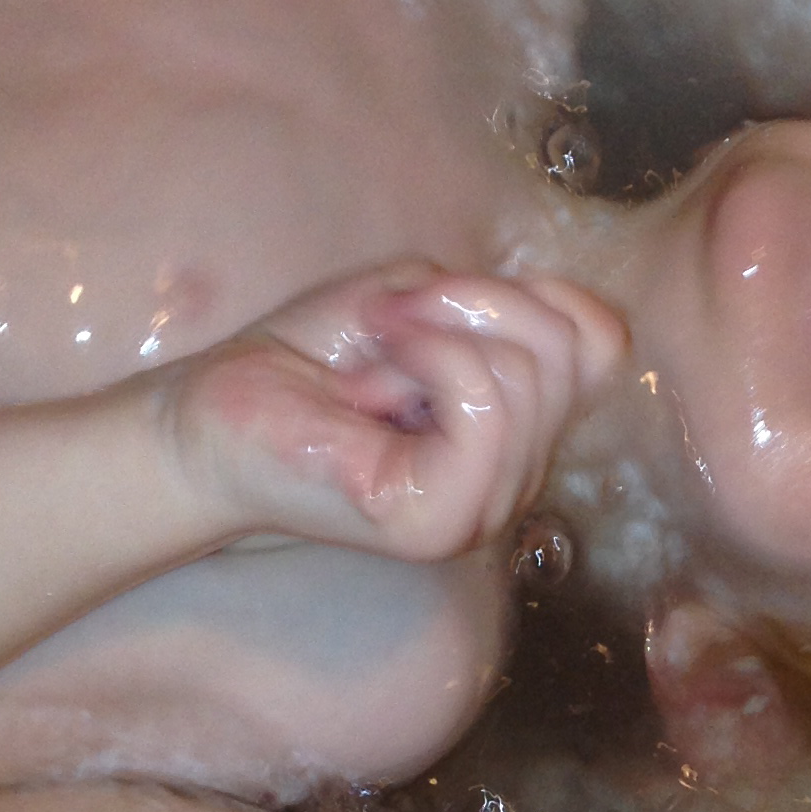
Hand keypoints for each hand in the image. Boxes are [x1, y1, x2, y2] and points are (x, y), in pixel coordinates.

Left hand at [168, 266, 627, 559]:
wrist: (208, 421)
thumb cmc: (302, 364)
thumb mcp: (418, 301)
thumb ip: (500, 303)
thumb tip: (557, 312)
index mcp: (517, 432)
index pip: (602, 342)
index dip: (534, 288)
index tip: (443, 296)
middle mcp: (513, 482)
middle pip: (568, 350)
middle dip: (474, 300)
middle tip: (389, 323)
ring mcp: (482, 510)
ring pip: (528, 376)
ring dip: (439, 328)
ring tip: (374, 353)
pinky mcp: (441, 522)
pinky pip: (485, 406)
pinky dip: (429, 358)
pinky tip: (373, 377)